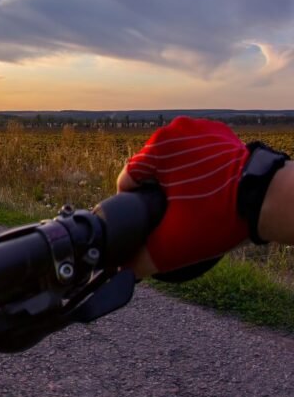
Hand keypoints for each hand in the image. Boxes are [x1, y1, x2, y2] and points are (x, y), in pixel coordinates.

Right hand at [117, 116, 247, 275]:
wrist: (272, 200)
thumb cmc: (223, 216)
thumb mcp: (176, 243)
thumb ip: (143, 259)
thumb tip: (124, 268)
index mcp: (157, 147)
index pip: (128, 179)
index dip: (135, 204)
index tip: (153, 219)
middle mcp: (174, 130)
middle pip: (150, 169)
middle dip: (158, 191)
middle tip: (176, 214)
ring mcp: (197, 128)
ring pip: (171, 160)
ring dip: (175, 180)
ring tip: (193, 202)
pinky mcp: (216, 133)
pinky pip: (192, 153)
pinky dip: (195, 169)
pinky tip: (207, 188)